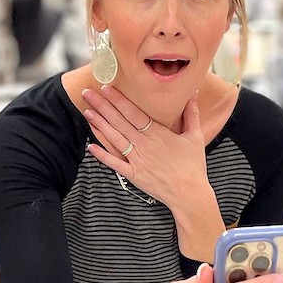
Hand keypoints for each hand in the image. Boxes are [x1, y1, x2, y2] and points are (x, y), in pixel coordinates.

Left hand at [82, 85, 207, 208]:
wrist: (189, 194)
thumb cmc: (193, 166)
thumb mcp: (195, 137)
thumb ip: (191, 114)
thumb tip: (194, 93)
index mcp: (157, 134)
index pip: (133, 113)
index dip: (118, 100)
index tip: (106, 88)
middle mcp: (144, 145)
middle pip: (119, 122)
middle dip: (102, 106)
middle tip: (87, 93)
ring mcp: (137, 160)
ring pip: (114, 138)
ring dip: (100, 125)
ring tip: (87, 112)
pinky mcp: (133, 175)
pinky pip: (115, 163)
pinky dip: (102, 155)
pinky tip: (90, 146)